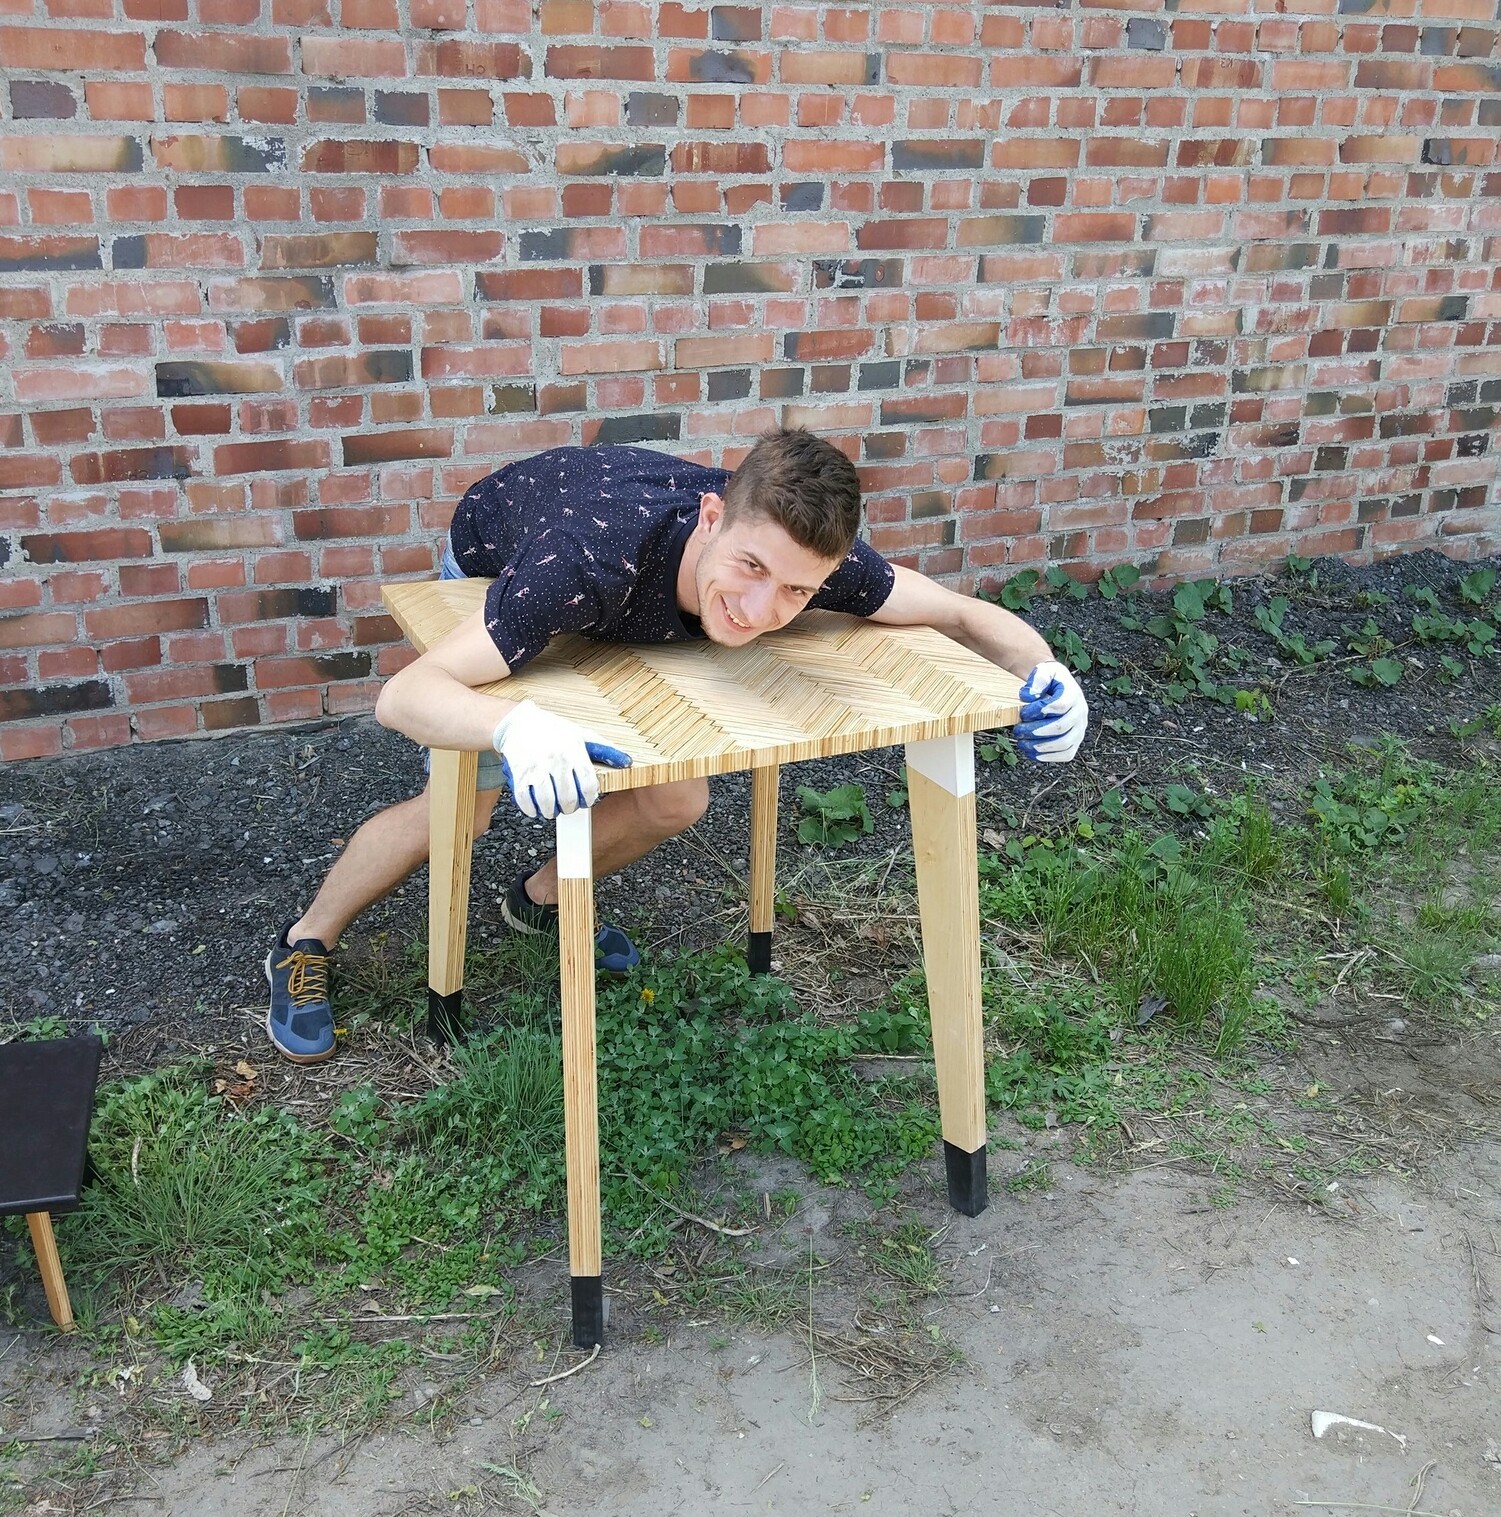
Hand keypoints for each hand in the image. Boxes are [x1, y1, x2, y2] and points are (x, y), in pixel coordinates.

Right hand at [491, 699, 631, 819]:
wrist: (519, 722)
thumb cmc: (554, 730)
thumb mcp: (582, 735)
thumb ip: (605, 749)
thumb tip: (626, 761)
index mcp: (574, 751)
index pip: (588, 784)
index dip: (589, 798)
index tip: (585, 801)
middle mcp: (556, 760)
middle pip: (568, 797)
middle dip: (569, 808)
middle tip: (567, 807)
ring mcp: (536, 767)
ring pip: (547, 802)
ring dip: (551, 811)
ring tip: (552, 809)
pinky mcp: (519, 773)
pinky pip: (525, 800)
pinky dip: (531, 809)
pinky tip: (535, 807)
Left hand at [1016, 661, 1087, 762]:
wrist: (1059, 686)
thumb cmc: (1049, 680)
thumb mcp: (1044, 671)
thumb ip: (1037, 679)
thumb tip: (1029, 696)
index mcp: (1074, 694)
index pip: (1060, 705)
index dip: (1040, 711)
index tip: (1023, 712)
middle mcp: (1080, 712)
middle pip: (1061, 727)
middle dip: (1036, 731)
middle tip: (1018, 730)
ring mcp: (1079, 729)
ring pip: (1065, 744)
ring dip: (1041, 747)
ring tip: (1022, 744)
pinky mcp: (1075, 741)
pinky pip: (1066, 754)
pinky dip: (1049, 757)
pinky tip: (1032, 753)